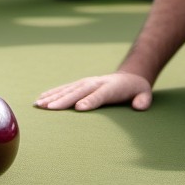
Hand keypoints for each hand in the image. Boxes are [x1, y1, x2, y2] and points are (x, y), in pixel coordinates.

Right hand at [35, 72, 152, 111]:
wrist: (128, 76)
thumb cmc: (136, 89)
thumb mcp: (145, 94)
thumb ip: (143, 100)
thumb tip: (138, 106)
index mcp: (110, 87)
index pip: (98, 95)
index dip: (89, 101)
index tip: (78, 109)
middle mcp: (95, 83)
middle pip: (78, 92)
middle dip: (63, 100)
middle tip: (49, 109)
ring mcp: (85, 83)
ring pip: (67, 90)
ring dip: (52, 97)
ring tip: (39, 105)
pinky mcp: (79, 85)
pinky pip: (63, 89)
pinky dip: (52, 93)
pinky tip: (41, 99)